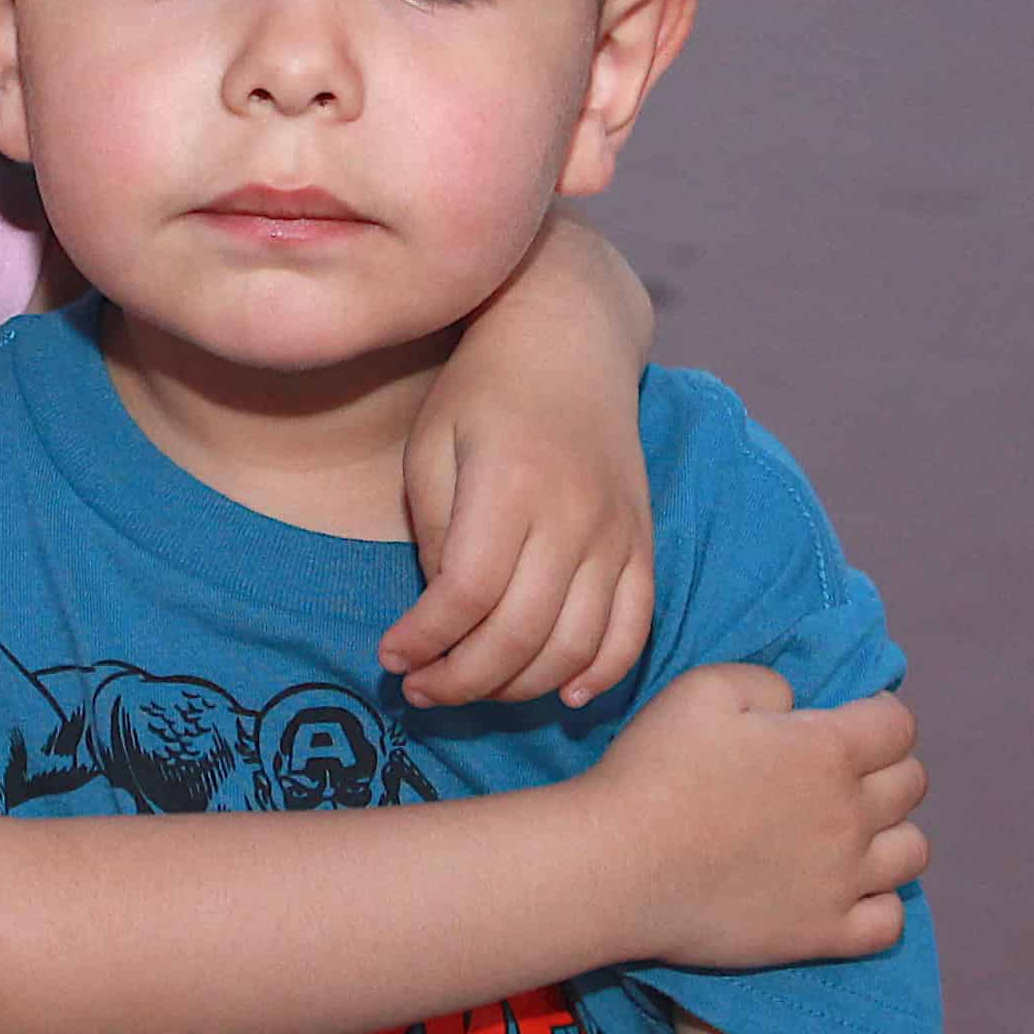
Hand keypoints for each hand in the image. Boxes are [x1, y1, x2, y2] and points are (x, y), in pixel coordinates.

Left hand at [380, 379, 655, 709]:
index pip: (464, 595)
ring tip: (474, 688)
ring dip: (519, 687)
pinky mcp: (642, 542)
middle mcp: (573, 516)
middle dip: (461, 681)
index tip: (391, 659)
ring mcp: (616, 533)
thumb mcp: (432, 445)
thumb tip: (444, 614)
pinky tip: (562, 695)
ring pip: (575, 646)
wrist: (569, 338)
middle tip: (421, 691)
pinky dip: (602, 673)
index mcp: (510, 487)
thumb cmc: (483, 389)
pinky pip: (634, 628)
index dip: (423, 642)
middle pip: (519, 634)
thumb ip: (434, 532)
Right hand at [591, 666, 924, 969]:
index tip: (854, 720)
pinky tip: (849, 891)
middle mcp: (850, 814)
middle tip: (847, 773)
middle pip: (912, 784)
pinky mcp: (821, 934)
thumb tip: (798, 705)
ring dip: (892, 834)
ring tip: (855, 833)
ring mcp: (842, 880)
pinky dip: (880, 904)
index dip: (880, 716)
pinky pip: (888, 923)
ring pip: (913, 852)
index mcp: (828, 750)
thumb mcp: (704, 689)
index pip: (899, 725)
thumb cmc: (654, 770)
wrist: (618, 865)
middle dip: (887, 769)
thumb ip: (768, 683)